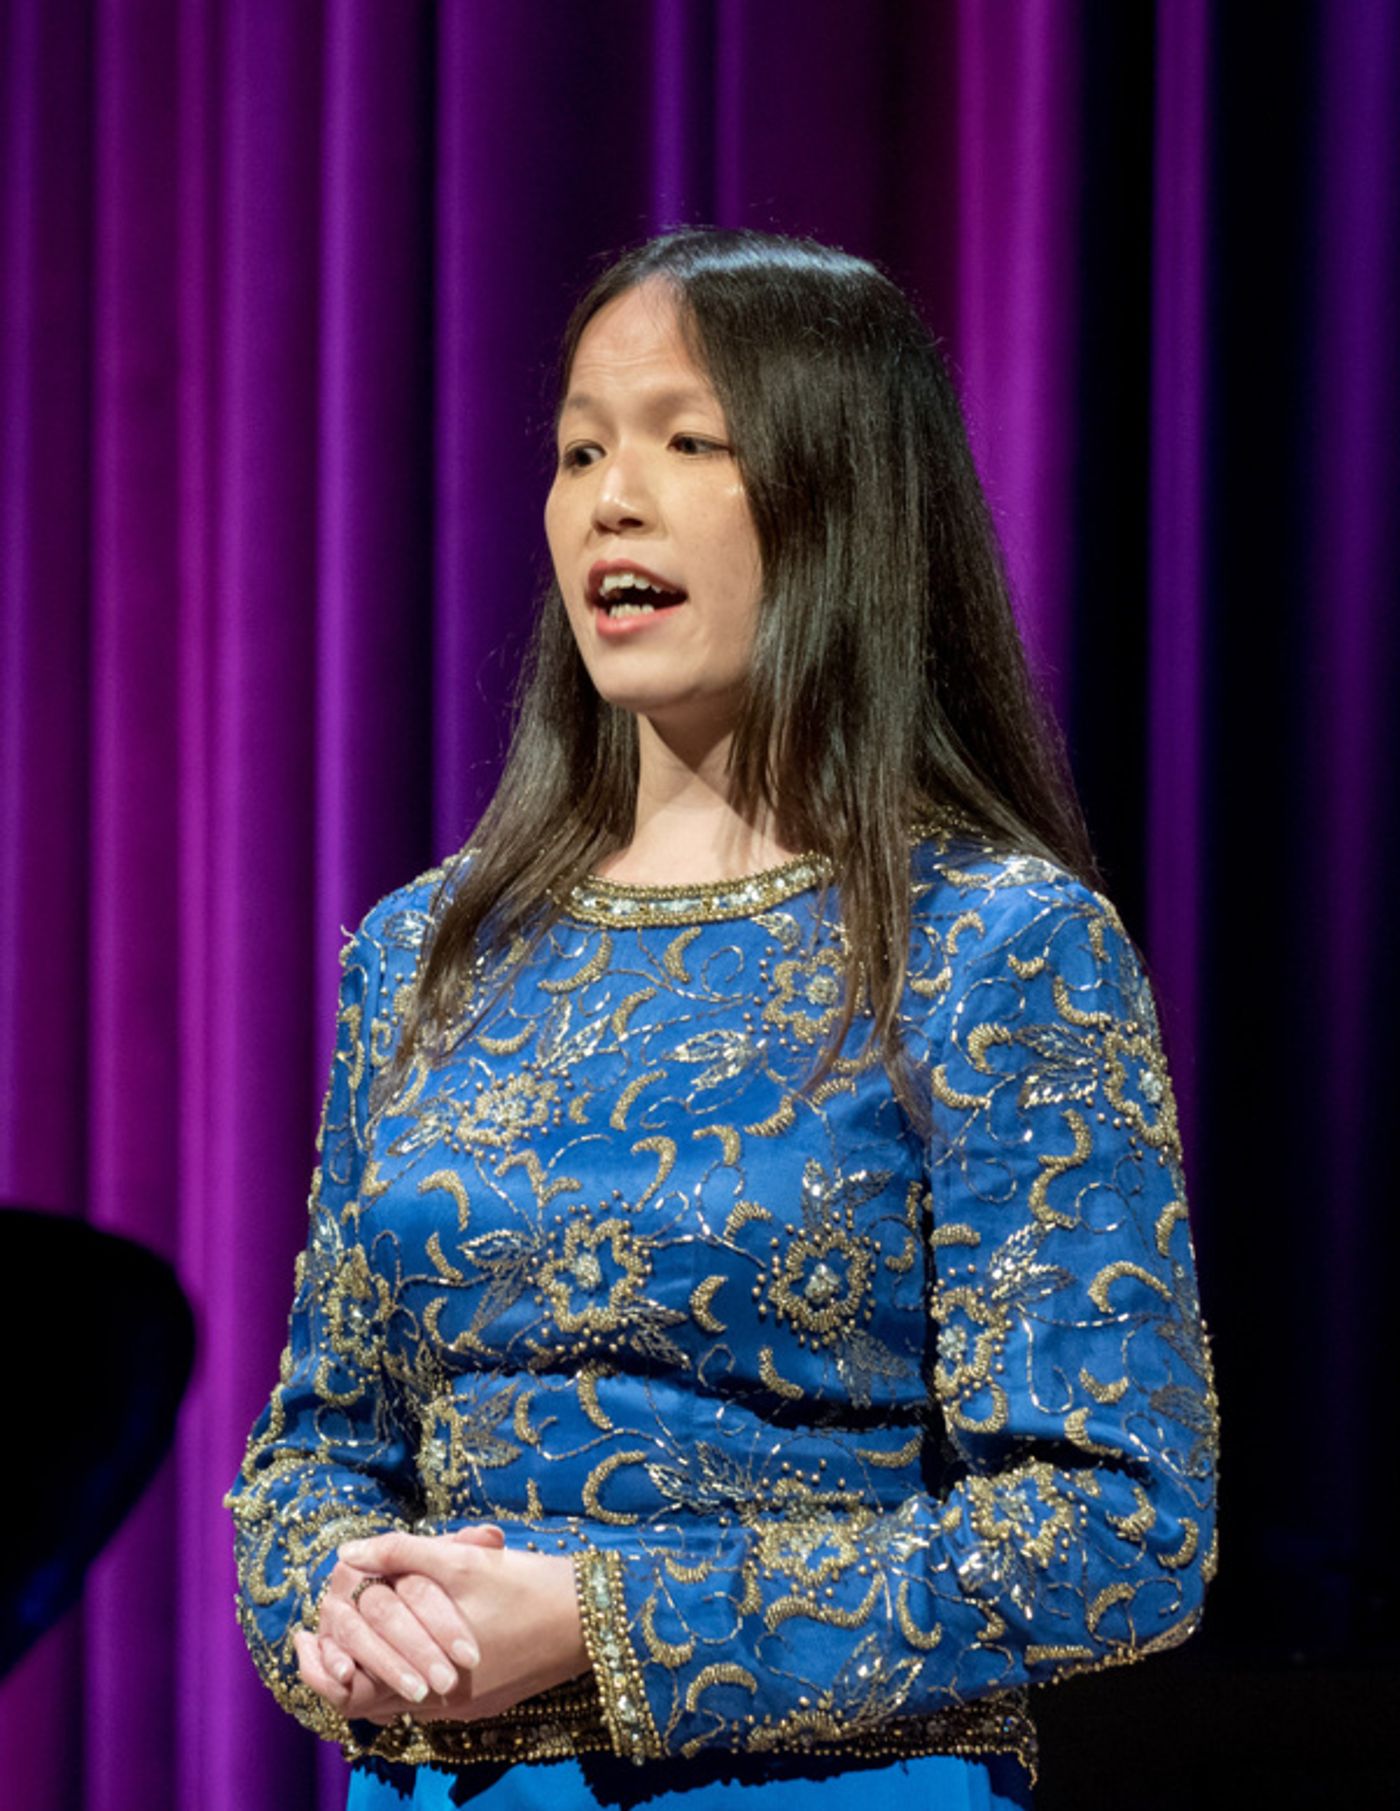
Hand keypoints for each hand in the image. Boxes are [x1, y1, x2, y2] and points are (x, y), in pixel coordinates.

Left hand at [330, 1528, 589, 1724]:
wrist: (592, 1621)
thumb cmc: (525, 1586)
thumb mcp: (461, 1560)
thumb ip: (400, 1555)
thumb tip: (347, 1555)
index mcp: (424, 1674)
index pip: (347, 1692)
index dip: (318, 1668)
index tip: (302, 1636)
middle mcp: (438, 1705)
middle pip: (366, 1700)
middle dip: (340, 1666)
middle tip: (320, 1634)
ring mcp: (461, 1708)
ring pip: (397, 1697)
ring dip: (375, 1665)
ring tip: (362, 1629)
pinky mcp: (482, 1702)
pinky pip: (428, 1693)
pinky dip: (408, 1668)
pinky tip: (413, 1633)